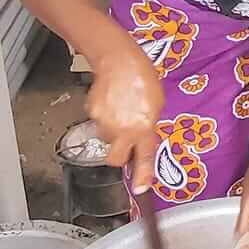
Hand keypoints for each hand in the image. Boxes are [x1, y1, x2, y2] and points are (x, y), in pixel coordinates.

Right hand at [88, 29, 162, 192]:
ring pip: (106, 138)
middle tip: (126, 141)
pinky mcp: (91, 113)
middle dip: (120, 155)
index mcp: (144, 128)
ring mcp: (105, 123)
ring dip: (113, 130)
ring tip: (121, 110)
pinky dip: (104, 116)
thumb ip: (149, 126)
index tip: (141, 189)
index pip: (143, 158)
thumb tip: (143, 138)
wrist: (118, 59)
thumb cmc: (143, 78)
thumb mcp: (156, 104)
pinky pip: (98, 122)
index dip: (142, 176)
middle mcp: (123, 129)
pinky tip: (112, 101)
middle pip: (115, 159)